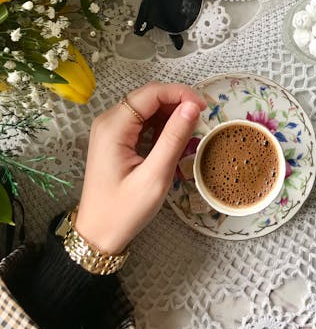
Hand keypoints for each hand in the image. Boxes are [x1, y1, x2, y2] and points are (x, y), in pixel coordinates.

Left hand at [74, 82, 205, 253]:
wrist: (97, 235)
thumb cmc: (124, 210)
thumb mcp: (154, 176)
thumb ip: (174, 138)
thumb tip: (193, 106)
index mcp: (113, 126)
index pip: (151, 93)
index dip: (180, 93)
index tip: (204, 108)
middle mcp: (109, 120)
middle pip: (148, 96)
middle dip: (176, 102)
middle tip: (200, 120)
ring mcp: (110, 129)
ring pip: (147, 107)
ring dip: (169, 114)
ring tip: (188, 133)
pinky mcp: (115, 138)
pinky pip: (142, 120)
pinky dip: (160, 125)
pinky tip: (171, 141)